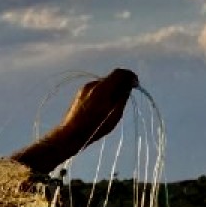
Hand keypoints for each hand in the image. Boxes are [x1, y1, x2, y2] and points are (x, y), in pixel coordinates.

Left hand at [11, 68, 138, 174]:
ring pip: (103, 83)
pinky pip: (96, 89)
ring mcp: (84, 88)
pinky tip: (103, 107)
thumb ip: (122, 97)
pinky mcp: (80, 94)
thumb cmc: (94, 128)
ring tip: (113, 105)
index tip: (135, 84)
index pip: (119, 72)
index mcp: (101, 88)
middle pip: (111, 77)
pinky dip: (103, 93)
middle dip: (121, 84)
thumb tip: (128, 85)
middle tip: (126, 96)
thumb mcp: (115, 114)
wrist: (70, 134)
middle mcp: (92, 85)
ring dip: (112, 89)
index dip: (130, 76)